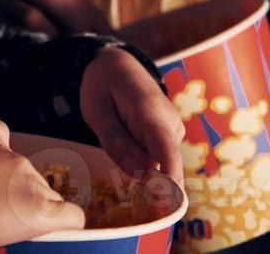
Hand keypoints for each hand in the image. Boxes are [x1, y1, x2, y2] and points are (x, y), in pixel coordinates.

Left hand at [78, 47, 183, 183]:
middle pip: (163, 163)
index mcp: (149, 109)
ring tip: (115, 140)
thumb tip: (140, 176)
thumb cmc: (103, 86)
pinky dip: (143, 161)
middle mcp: (169, 120)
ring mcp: (173, 128)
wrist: (118, 63)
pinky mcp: (171, 135)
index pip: (165, 149)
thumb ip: (116, 142)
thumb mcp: (96, 111)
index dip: (168, 180)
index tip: (166, 205)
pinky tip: (125, 144)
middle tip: (123, 181)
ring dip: (140, 166)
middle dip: (147, 181)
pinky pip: (159, 157)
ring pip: (160, 162)